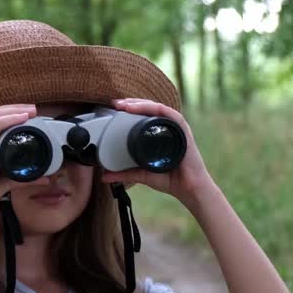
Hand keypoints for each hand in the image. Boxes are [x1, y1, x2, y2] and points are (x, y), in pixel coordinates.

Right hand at [0, 103, 36, 211]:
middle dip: (15, 108)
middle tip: (33, 109)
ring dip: (15, 110)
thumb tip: (46, 179)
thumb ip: (26, 177)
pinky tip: (23, 117)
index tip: (28, 114)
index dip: (10, 113)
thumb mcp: (8, 177)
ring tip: (31, 111)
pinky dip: (10, 118)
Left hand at [100, 98, 216, 205]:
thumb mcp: (141, 174)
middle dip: (131, 103)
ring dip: (140, 104)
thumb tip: (103, 177)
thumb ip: (123, 174)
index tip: (113, 109)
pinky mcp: (183, 132)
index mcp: (160, 134)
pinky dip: (155, 109)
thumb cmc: (170, 180)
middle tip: (115, 103)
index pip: (144, 115)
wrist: (189, 189)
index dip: (129, 109)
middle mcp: (168, 128)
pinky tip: (142, 108)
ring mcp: (176, 128)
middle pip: (149, 108)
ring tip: (124, 104)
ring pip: (157, 108)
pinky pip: (169, 114)